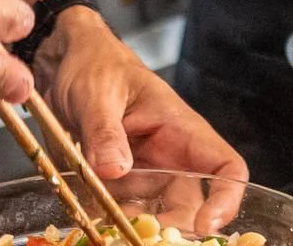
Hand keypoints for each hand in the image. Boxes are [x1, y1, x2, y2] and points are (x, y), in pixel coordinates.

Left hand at [37, 5, 246, 226]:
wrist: (64, 65)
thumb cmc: (95, 65)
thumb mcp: (97, 93)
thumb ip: (105, 130)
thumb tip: (116, 168)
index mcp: (180, 129)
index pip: (225, 167)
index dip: (227, 198)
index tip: (206, 226)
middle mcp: (169, 159)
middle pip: (190, 207)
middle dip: (173, 231)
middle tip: (141, 239)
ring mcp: (143, 176)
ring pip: (155, 218)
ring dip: (137, 232)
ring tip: (112, 234)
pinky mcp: (117, 187)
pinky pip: (122, 215)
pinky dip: (110, 226)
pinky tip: (94, 227)